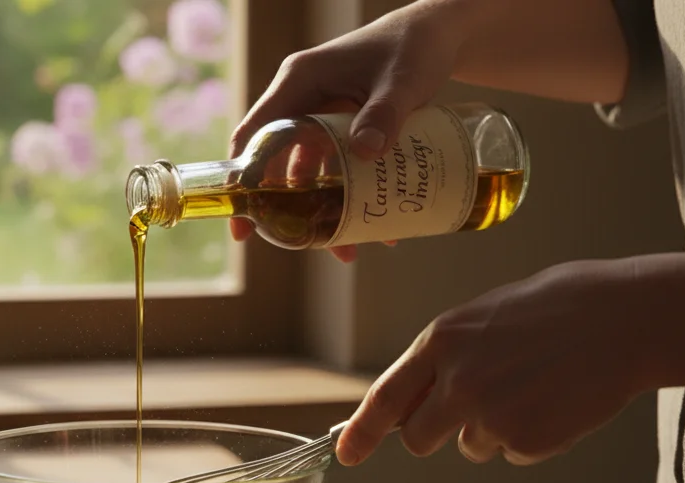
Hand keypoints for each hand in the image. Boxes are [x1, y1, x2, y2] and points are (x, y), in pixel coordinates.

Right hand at [228, 1, 470, 261]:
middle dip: (285, 204)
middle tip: (287, 242)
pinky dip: (350, 194)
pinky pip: (338, 166)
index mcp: (300, 80)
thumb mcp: (402, 80)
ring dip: (323, 206)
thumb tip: (365, 153)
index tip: (243, 218)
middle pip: (279, 158)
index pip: (257, 131)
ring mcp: (323, 113)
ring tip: (344, 247)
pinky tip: (375, 224)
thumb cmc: (415, 46)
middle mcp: (304, 98)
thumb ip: (385, 113)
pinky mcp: (345, 126)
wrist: (441, 33)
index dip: (245, 176)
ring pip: (310, 168)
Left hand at [335, 258, 652, 465]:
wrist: (623, 318)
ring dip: (493, 429)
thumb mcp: (482, 318)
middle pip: (418, 438)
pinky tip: (555, 400)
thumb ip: (444, 358)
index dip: (360, 432)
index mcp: (442, 341)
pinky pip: (514, 452)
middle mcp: (458, 381)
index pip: (384, 398)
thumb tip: (410, 404)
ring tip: (534, 386)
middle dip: (435, 433)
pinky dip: (531, 436)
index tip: (345, 453)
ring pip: (472, 446)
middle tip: (474, 408)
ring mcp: (491, 415)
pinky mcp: (526, 440)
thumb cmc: (553, 309)